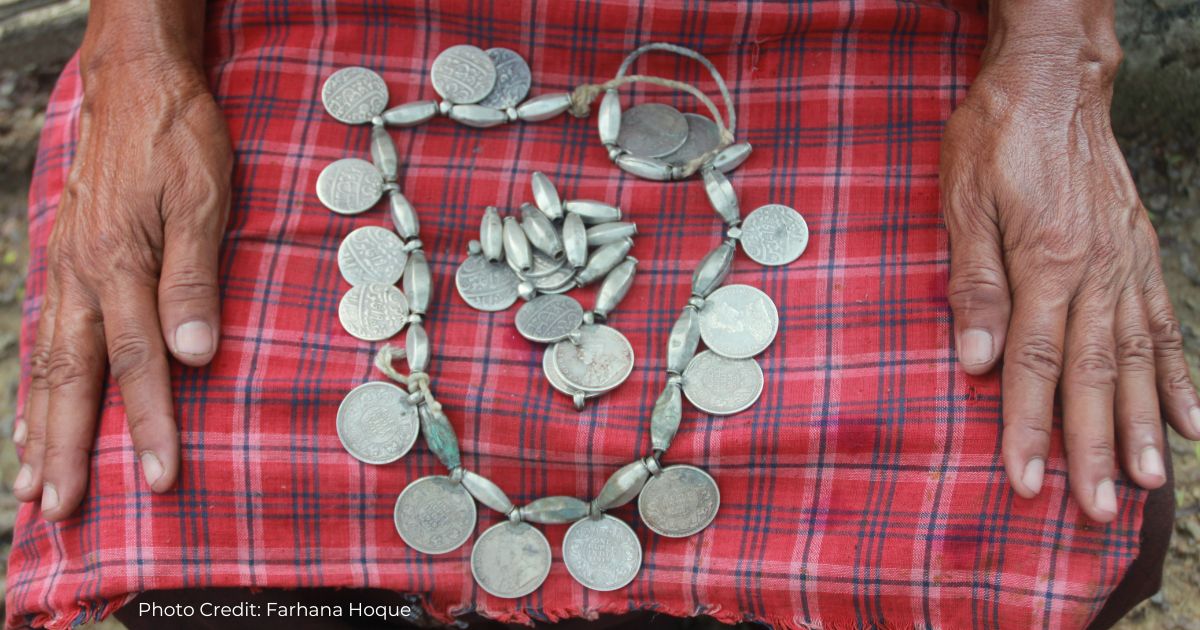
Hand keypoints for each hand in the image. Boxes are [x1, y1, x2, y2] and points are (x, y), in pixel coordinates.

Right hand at [12, 40, 231, 519]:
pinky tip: (33, 417)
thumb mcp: (203, 199)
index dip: (148, 423)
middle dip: (69, 448)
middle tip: (63, 510)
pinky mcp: (62, 262)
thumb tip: (195, 352)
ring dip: (40, 428)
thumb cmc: (178, 140)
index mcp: (120, 264)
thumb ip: (195, 277)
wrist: (135, 87)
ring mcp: (64, 270)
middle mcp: (82, 275)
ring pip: (47, 363)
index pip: (137, 362)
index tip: (158, 477)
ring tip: (33, 486)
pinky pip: (43, 336)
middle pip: (74, 377)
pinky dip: (37, 385)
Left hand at [941, 13, 1199, 521]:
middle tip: (1095, 511)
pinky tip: (1192, 419)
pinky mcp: (1139, 255)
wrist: (1053, 83)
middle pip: (1093, 376)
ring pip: (1138, 360)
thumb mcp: (962, 201)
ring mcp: (1125, 265)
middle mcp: (1094, 272)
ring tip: (1149, 483)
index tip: (1026, 481)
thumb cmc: (996, 138)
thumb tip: (972, 359)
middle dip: (1093, 448)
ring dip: (1143, 425)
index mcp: (1044, 262)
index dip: (1027, 427)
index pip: (1033, 362)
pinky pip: (1165, 325)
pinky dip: (1179, 376)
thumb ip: (973, 281)